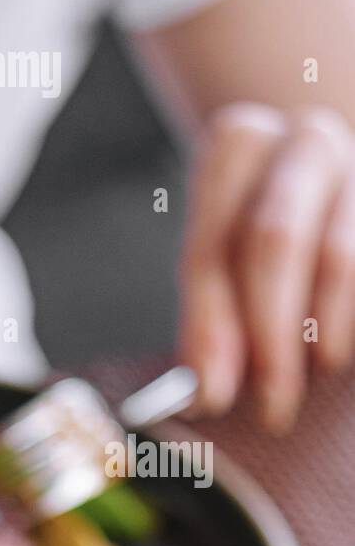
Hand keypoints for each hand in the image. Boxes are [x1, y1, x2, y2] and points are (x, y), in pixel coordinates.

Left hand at [180, 102, 354, 431]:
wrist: (335, 185)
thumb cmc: (267, 239)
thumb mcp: (225, 265)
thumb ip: (210, 319)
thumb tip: (206, 392)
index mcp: (237, 146)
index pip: (212, 245)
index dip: (210, 327)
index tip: (212, 395)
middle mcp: (303, 140)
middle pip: (274, 239)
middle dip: (269, 334)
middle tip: (271, 404)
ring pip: (340, 253)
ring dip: (324, 329)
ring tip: (317, 369)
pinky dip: (354, 319)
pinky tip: (342, 353)